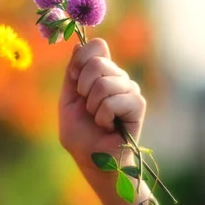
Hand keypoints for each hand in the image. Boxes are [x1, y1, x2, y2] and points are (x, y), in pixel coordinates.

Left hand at [59, 39, 145, 172]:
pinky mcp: (137, 105)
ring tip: (97, 119)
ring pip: (104, 83)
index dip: (81, 58)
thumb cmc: (80, 133)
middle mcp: (117, 77)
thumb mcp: (68, 99)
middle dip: (83, 88)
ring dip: (93, 107)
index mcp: (100, 73)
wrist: (92, 159)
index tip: (74, 77)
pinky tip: (107, 126)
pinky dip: (103, 116)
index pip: (97, 46)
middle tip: (86, 106)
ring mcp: (129, 89)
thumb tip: (78, 45)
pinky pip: (114, 101)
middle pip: (98, 63)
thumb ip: (72, 74)